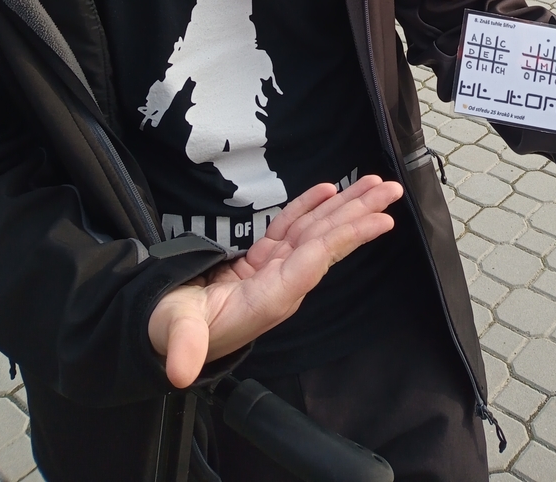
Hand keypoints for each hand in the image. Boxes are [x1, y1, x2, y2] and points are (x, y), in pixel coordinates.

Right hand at [148, 175, 401, 387]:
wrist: (163, 328)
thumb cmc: (170, 328)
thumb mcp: (174, 332)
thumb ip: (182, 345)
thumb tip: (180, 371)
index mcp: (268, 298)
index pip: (314, 260)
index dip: (346, 237)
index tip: (379, 220)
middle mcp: (280, 282)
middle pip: (328, 242)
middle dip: (360, 215)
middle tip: (392, 190)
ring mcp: (273, 269)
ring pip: (316, 231)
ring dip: (346, 206)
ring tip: (375, 184)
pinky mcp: (261, 259)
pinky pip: (292, 227)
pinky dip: (310, 206)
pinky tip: (330, 191)